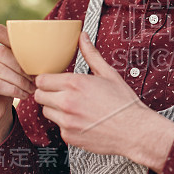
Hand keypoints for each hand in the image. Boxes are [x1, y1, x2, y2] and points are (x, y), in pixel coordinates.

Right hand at [0, 24, 33, 146]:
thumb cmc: (6, 83)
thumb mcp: (12, 64)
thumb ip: (17, 52)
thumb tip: (41, 47)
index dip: (15, 39)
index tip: (32, 53)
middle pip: (0, 52)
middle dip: (21, 65)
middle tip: (35, 77)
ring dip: (20, 80)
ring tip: (32, 88)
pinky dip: (13, 90)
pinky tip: (24, 95)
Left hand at [35, 32, 173, 171]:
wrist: (134, 130)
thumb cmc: (124, 104)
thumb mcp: (108, 74)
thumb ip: (91, 54)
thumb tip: (83, 38)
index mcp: (75, 84)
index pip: (42, 79)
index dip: (47, 80)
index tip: (54, 81)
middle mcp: (67, 102)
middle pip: (39, 95)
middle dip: (48, 93)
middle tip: (61, 93)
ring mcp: (66, 121)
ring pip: (46, 111)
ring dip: (55, 108)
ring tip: (73, 107)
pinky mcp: (68, 136)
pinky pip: (58, 127)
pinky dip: (66, 123)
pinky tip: (81, 119)